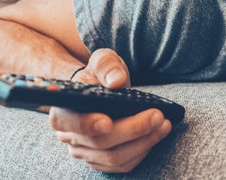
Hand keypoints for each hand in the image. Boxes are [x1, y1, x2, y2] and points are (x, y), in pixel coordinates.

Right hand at [49, 49, 172, 172]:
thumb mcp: (102, 60)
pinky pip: (123, 165)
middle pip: (99, 143)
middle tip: (157, 116)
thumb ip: (106, 66)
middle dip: (131, 130)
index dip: (86, 124)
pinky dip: (143, 151)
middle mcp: (69, 136)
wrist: (101, 89)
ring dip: (143, 142)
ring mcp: (85, 152)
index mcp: (62, 110)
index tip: (108, 121)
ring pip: (114, 157)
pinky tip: (156, 135)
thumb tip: (116, 82)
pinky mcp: (101, 161)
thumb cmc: (99, 75)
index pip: (68, 122)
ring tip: (163, 124)